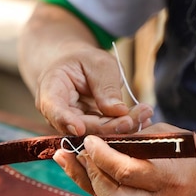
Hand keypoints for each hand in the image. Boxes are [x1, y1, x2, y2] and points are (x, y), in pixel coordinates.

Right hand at [34, 44, 152, 135]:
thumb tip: (118, 111)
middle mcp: (56, 113)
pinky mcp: (86, 131)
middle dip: (109, 125)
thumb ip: (105, 86)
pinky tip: (141, 119)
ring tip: (145, 115)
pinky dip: (122, 127)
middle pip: (80, 127)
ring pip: (94, 134)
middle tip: (138, 116)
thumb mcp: (98, 63)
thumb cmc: (84, 60)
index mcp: (50, 90)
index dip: (65, 120)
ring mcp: (70, 125)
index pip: (53, 108)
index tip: (80, 128)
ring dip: (120, 128)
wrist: (78, 68)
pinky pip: (103, 133)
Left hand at [52, 123, 195, 195]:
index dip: (101, 155)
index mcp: (169, 176)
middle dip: (89, 173)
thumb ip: (135, 138)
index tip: (89, 139)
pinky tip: (83, 169)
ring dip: (87, 181)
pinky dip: (96, 186)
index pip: (125, 171)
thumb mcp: (169, 136)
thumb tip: (102, 136)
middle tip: (77, 150)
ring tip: (69, 159)